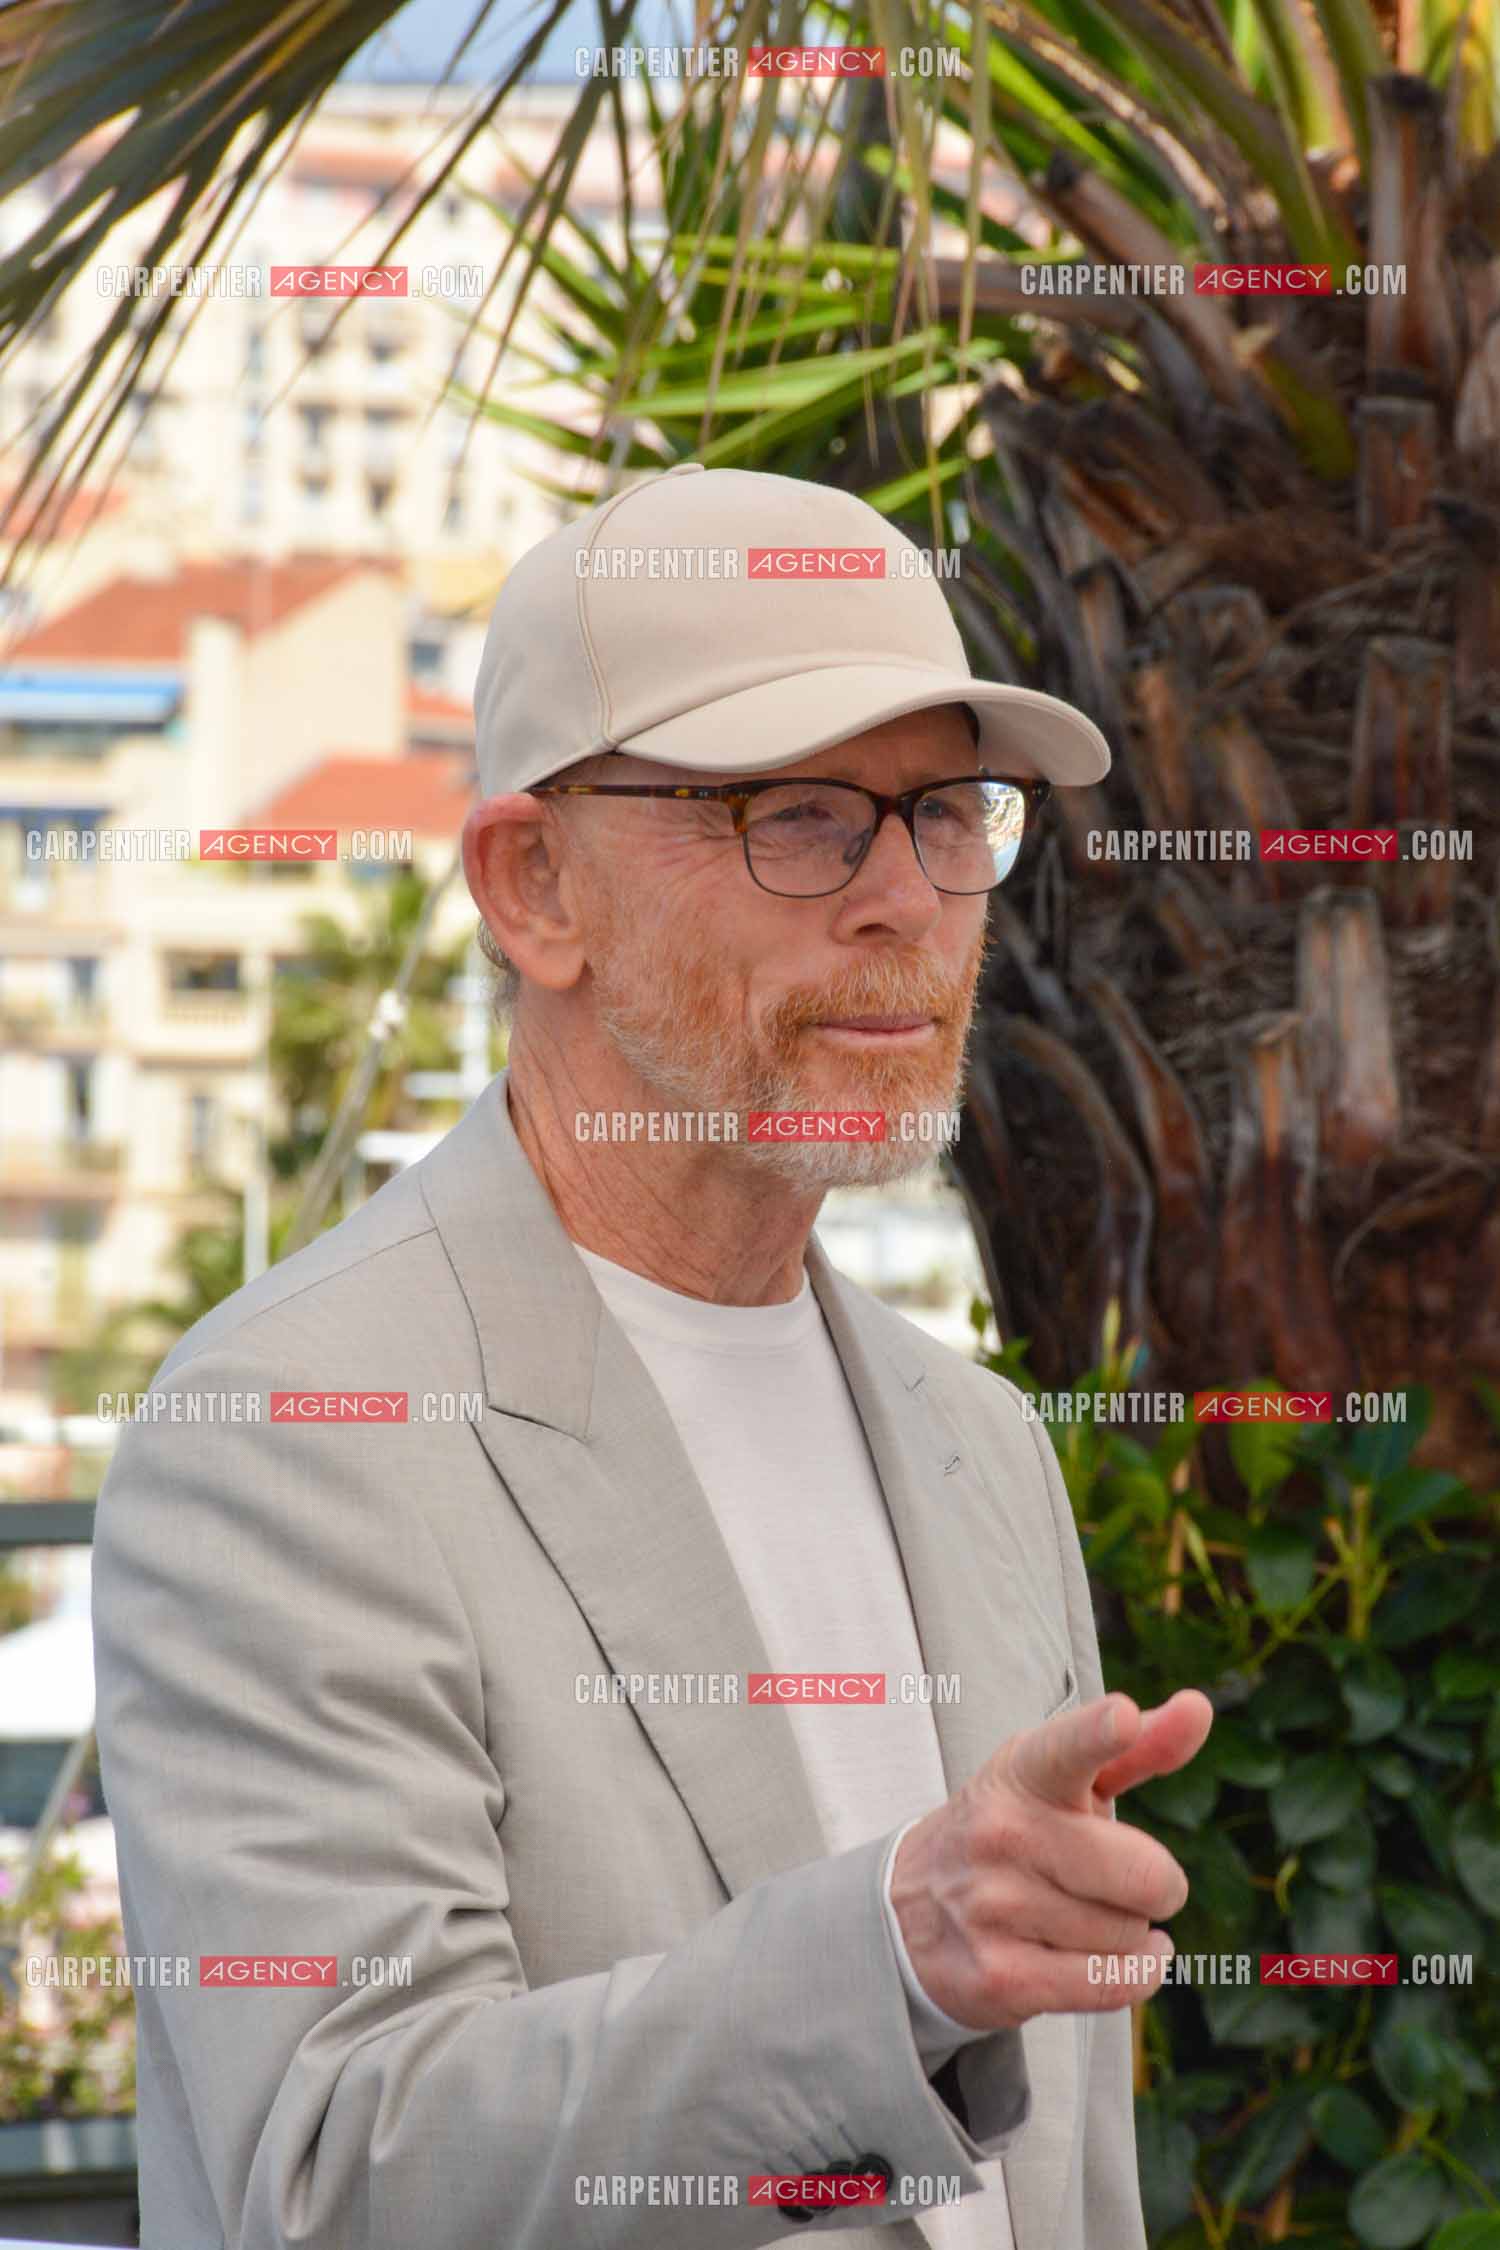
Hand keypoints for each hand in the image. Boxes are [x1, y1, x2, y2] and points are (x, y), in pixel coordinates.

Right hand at [890, 1689, 1213, 2026]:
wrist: (913, 1907)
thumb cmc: (1018, 1829)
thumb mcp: (1064, 1780)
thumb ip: (1138, 1747)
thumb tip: (1199, 1708)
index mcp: (1024, 1772)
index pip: (1067, 1749)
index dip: (1099, 1733)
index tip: (1123, 1716)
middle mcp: (1002, 1833)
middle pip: (1145, 1876)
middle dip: (1158, 1886)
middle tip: (1128, 1879)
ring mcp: (994, 1906)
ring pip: (1130, 1935)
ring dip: (1129, 1933)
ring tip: (1087, 1915)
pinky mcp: (998, 1975)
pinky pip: (1111, 1985)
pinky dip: (1136, 1975)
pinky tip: (1125, 1958)